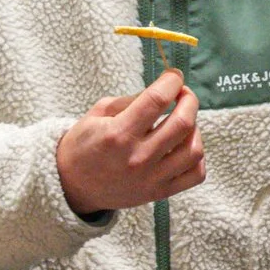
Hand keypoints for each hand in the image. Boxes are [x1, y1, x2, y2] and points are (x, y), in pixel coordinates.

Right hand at [56, 69, 204, 213]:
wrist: (72, 186)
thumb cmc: (84, 145)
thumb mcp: (97, 114)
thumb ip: (131, 100)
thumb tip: (163, 90)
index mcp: (118, 134)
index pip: (157, 100)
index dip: (172, 81)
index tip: (174, 76)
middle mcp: (137, 157)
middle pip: (183, 123)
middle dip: (189, 100)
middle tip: (183, 94)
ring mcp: (151, 178)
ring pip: (194, 150)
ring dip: (194, 128)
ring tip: (183, 122)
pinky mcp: (160, 193)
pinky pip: (195, 174)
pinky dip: (197, 157)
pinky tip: (184, 146)